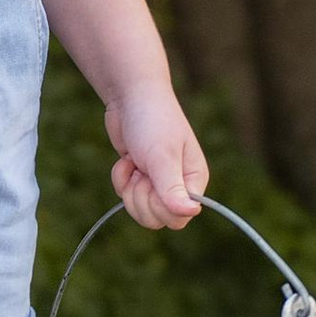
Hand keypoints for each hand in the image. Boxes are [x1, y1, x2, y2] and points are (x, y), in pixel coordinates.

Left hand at [106, 82, 207, 229]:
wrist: (131, 97)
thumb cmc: (152, 121)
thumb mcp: (162, 156)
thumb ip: (173, 187)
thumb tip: (192, 212)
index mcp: (194, 181)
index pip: (180, 218)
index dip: (161, 207)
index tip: (153, 183)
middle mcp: (178, 186)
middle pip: (158, 219)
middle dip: (141, 198)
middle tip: (142, 171)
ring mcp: (157, 183)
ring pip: (141, 211)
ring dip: (130, 189)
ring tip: (135, 165)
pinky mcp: (139, 178)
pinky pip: (126, 196)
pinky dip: (121, 179)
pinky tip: (127, 160)